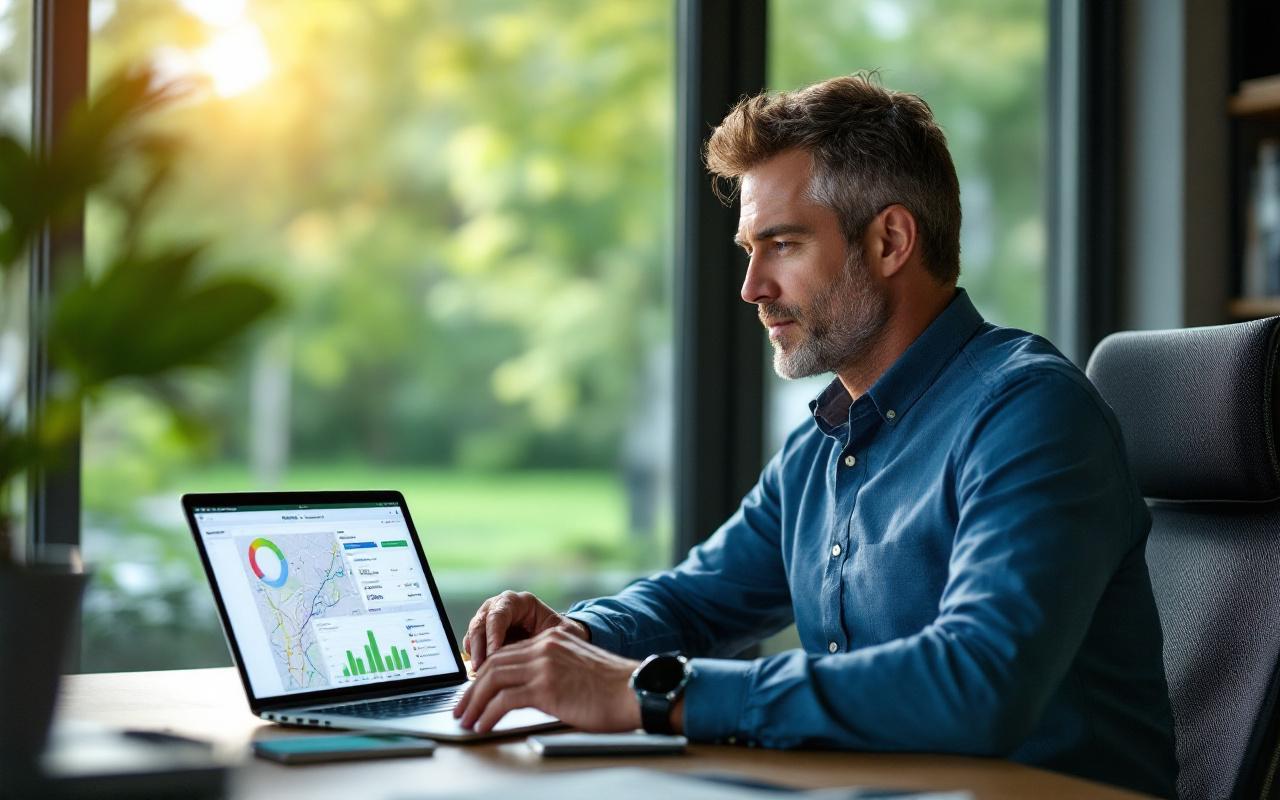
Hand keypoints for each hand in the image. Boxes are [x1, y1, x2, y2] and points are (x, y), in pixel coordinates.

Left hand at [454, 627, 640, 732]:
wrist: (636, 690)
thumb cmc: (614, 688)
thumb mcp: (577, 670)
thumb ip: (553, 672)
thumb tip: (529, 694)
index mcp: (552, 640)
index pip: (506, 653)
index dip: (485, 674)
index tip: (476, 693)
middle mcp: (544, 647)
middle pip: (494, 665)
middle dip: (472, 690)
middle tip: (461, 709)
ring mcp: (544, 665)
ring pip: (493, 680)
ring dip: (474, 703)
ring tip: (466, 721)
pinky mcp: (546, 687)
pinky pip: (504, 700)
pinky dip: (488, 714)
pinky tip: (483, 726)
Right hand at [463, 590, 588, 668]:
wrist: (558, 642)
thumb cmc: (562, 636)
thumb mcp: (561, 633)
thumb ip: (548, 638)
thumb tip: (533, 652)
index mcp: (520, 602)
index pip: (499, 614)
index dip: (494, 634)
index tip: (494, 654)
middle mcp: (500, 606)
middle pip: (481, 622)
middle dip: (479, 646)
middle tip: (480, 667)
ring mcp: (490, 620)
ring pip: (473, 634)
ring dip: (474, 654)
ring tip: (478, 673)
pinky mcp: (484, 636)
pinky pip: (472, 645)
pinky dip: (474, 659)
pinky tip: (479, 674)